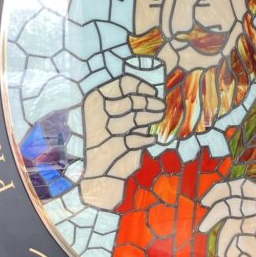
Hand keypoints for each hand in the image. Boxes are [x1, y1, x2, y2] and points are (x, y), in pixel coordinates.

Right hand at [80, 75, 164, 209]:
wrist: (98, 172)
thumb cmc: (107, 140)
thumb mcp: (112, 117)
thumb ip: (127, 105)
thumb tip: (152, 95)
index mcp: (94, 99)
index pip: (122, 83)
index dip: (141, 86)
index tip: (154, 92)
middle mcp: (97, 112)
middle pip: (132, 100)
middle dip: (150, 102)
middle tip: (161, 106)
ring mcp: (105, 129)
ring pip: (136, 118)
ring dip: (153, 116)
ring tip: (160, 116)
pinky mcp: (114, 146)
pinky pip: (137, 139)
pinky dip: (147, 139)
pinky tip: (153, 139)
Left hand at [198, 179, 255, 256]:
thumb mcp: (253, 224)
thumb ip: (236, 213)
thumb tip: (206, 202)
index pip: (243, 185)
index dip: (221, 190)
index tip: (205, 201)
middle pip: (232, 205)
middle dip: (213, 217)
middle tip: (201, 228)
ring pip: (233, 226)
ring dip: (223, 242)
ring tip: (222, 255)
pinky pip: (238, 244)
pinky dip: (233, 254)